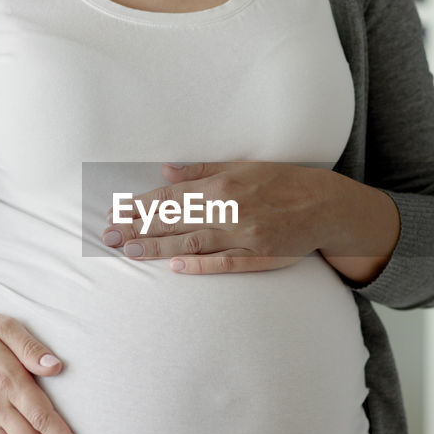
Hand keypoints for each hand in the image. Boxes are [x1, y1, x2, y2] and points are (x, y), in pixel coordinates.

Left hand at [102, 161, 330, 273]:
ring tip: (129, 251)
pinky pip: (223, 263)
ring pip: (192, 243)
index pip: (172, 196)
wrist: (325, 206)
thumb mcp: (244, 167)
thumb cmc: (283, 183)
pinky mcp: (258, 258)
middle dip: (138, 227)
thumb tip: (166, 170)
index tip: (116, 212)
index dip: (141, 205)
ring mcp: (244, 236)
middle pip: (175, 220)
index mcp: (224, 184)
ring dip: (158, 248)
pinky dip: (198, 265)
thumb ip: (203, 170)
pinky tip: (174, 267)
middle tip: (108, 236)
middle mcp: (230, 209)